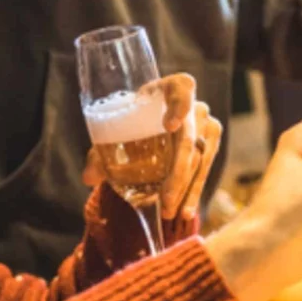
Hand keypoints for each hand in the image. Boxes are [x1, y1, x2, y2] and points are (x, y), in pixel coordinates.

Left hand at [81, 74, 221, 221]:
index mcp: (172, 88)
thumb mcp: (116, 129)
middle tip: (165, 198)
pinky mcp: (211, 144)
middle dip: (178, 173)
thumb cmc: (132, 121)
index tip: (170, 126)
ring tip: (172, 212)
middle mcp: (196, 105)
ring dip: (187, 188)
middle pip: (189, 138)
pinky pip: (205, 168)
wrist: (151, 123)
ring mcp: (207, 125)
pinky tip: (185, 210)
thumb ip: (101, 152)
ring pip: (201, 158)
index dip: (180, 106)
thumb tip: (90, 177)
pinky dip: (194, 190)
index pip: (183, 89)